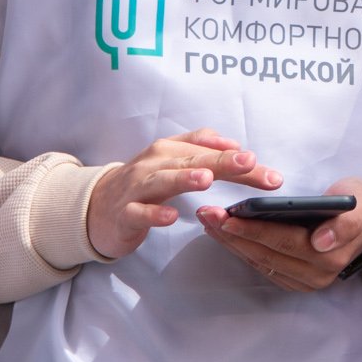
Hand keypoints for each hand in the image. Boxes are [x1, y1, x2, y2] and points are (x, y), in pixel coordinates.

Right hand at [87, 128, 280, 259]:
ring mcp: (137, 188)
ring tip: (207, 179)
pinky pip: (139, 212)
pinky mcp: (124, 213)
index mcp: (169, 150)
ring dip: (184, 178)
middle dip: (221, 161)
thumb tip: (236, 145)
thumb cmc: (142, 184)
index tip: (266, 169)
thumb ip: (202, 150)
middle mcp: (154, 163)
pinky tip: (172, 217)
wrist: (94, 208)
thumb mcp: (172, 162)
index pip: (207, 148)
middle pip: (191, 160)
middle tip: (248, 162)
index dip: (237, 156)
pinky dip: (155, 214)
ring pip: (162, 180)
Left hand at [197, 175, 361, 291]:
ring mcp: (303, 281)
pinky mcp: (293, 280)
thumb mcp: (359, 205)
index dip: (254, 230)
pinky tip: (223, 233)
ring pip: (258, 262)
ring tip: (208, 221)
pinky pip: (261, 265)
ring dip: (230, 243)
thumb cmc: (358, 206)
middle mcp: (316, 275)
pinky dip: (240, 249)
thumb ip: (345, 224)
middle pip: (265, 254)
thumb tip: (321, 243)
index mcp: (330, 256)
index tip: (227, 218)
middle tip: (206, 214)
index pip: (284, 242)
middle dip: (232, 235)